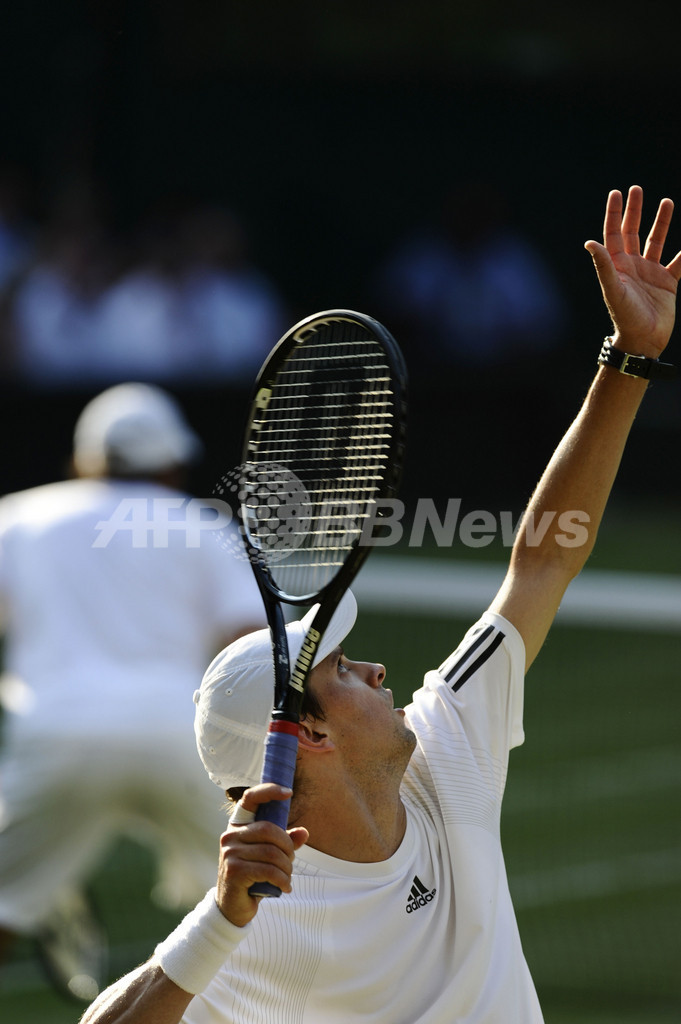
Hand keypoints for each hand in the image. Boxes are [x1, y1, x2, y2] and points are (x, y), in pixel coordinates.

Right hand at [216, 784, 308, 927]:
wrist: (232, 907)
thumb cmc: (253, 876)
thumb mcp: (269, 856)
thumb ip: (285, 842)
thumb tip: (304, 832)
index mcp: (238, 826)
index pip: (250, 799)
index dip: (268, 791)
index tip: (288, 792)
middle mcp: (230, 836)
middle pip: (269, 829)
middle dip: (287, 846)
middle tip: (291, 861)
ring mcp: (230, 853)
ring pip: (271, 852)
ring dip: (286, 867)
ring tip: (287, 877)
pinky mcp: (234, 871)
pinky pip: (268, 870)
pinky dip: (283, 879)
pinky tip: (286, 887)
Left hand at [585, 185, 680, 355]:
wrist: (643, 340)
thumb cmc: (624, 316)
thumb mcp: (613, 289)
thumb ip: (603, 265)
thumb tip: (589, 242)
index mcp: (617, 265)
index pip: (614, 233)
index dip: (615, 214)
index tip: (617, 193)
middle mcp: (632, 266)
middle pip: (632, 232)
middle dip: (635, 211)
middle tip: (637, 189)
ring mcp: (650, 273)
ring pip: (656, 241)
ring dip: (661, 223)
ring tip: (667, 201)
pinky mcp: (667, 283)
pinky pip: (680, 262)